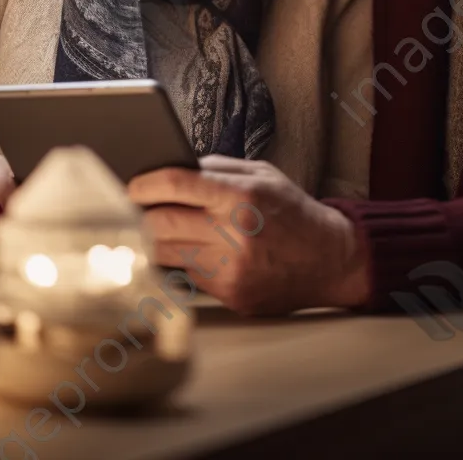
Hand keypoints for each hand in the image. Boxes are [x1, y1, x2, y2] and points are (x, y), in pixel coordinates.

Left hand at [128, 156, 369, 315]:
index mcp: (241, 195)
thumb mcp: (262, 174)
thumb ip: (216, 167)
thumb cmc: (292, 211)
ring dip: (153, 241)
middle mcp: (234, 233)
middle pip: (160, 224)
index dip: (144, 183)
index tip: (131, 185)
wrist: (331, 259)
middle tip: (132, 209)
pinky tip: (184, 252)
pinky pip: (187, 278)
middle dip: (140, 215)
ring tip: (150, 229)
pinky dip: (179, 264)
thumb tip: (172, 167)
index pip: (176, 184)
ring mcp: (231, 269)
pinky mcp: (231, 296)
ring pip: (166, 255)